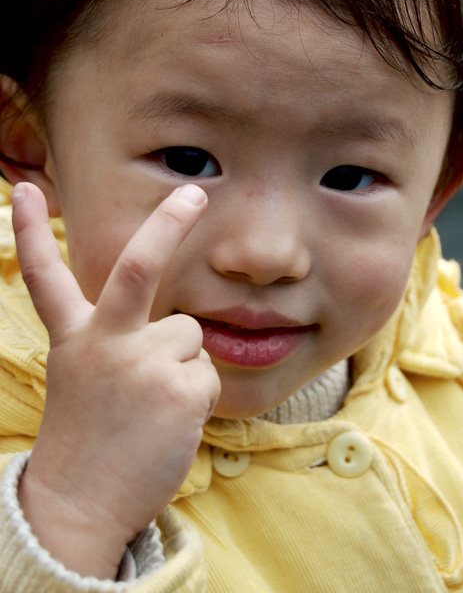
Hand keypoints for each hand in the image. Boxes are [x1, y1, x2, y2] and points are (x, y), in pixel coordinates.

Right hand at [12, 182, 219, 579]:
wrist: (82, 504)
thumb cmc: (89, 436)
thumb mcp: (87, 375)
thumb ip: (119, 340)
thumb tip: (176, 323)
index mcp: (75, 338)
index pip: (47, 277)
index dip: (34, 233)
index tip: (25, 190)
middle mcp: (106, 343)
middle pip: (137, 269)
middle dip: (168, 223)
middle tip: (194, 193)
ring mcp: (143, 364)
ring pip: (188, 335)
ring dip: (182, 365)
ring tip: (153, 404)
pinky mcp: (180, 388)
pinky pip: (207, 373)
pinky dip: (197, 397)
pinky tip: (169, 422)